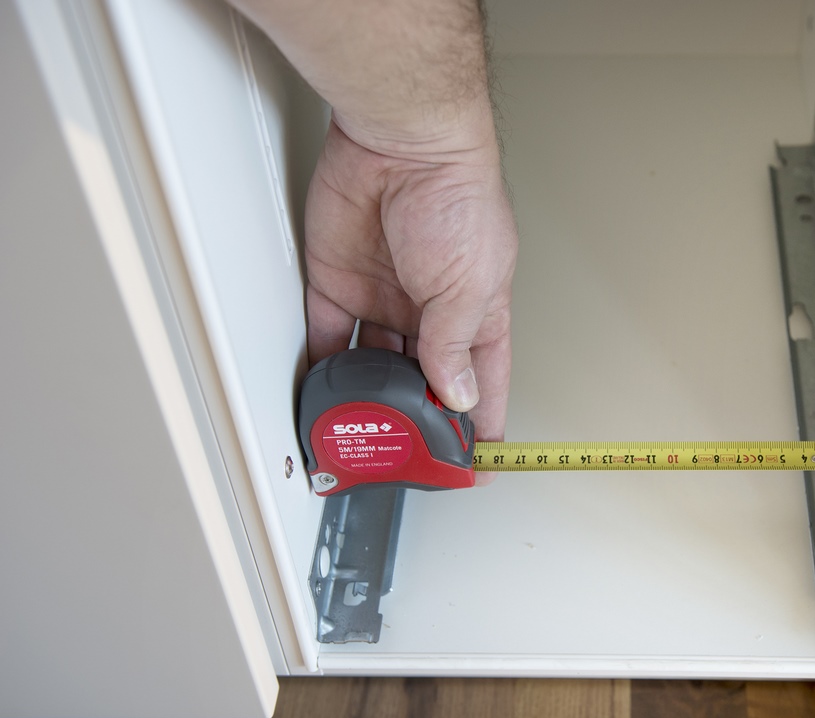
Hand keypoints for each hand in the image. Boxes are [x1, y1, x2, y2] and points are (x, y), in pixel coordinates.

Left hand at [303, 118, 516, 445]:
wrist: (401, 143)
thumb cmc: (457, 199)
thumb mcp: (469, 287)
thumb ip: (454, 347)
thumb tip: (454, 396)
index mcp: (476, 315)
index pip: (482, 385)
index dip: (479, 428)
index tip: (473, 467)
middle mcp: (430, 313)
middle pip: (423, 383)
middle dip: (415, 422)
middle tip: (403, 459)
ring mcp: (384, 300)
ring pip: (373, 367)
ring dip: (367, 400)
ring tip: (358, 435)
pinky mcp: (338, 284)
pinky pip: (328, 337)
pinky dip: (324, 369)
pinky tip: (321, 396)